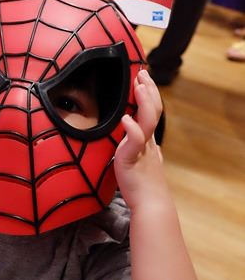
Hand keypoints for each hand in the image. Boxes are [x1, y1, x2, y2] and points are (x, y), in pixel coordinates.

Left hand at [114, 69, 166, 209]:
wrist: (150, 206)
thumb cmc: (143, 188)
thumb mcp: (140, 164)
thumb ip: (139, 151)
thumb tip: (144, 145)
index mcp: (148, 142)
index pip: (151, 112)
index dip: (149, 94)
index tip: (143, 79)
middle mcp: (148, 143)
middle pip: (153, 110)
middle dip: (149, 90)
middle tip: (143, 72)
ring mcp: (142, 150)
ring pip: (147, 121)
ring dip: (144, 101)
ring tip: (139, 85)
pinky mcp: (132, 159)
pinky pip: (134, 142)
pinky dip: (132, 129)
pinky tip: (125, 119)